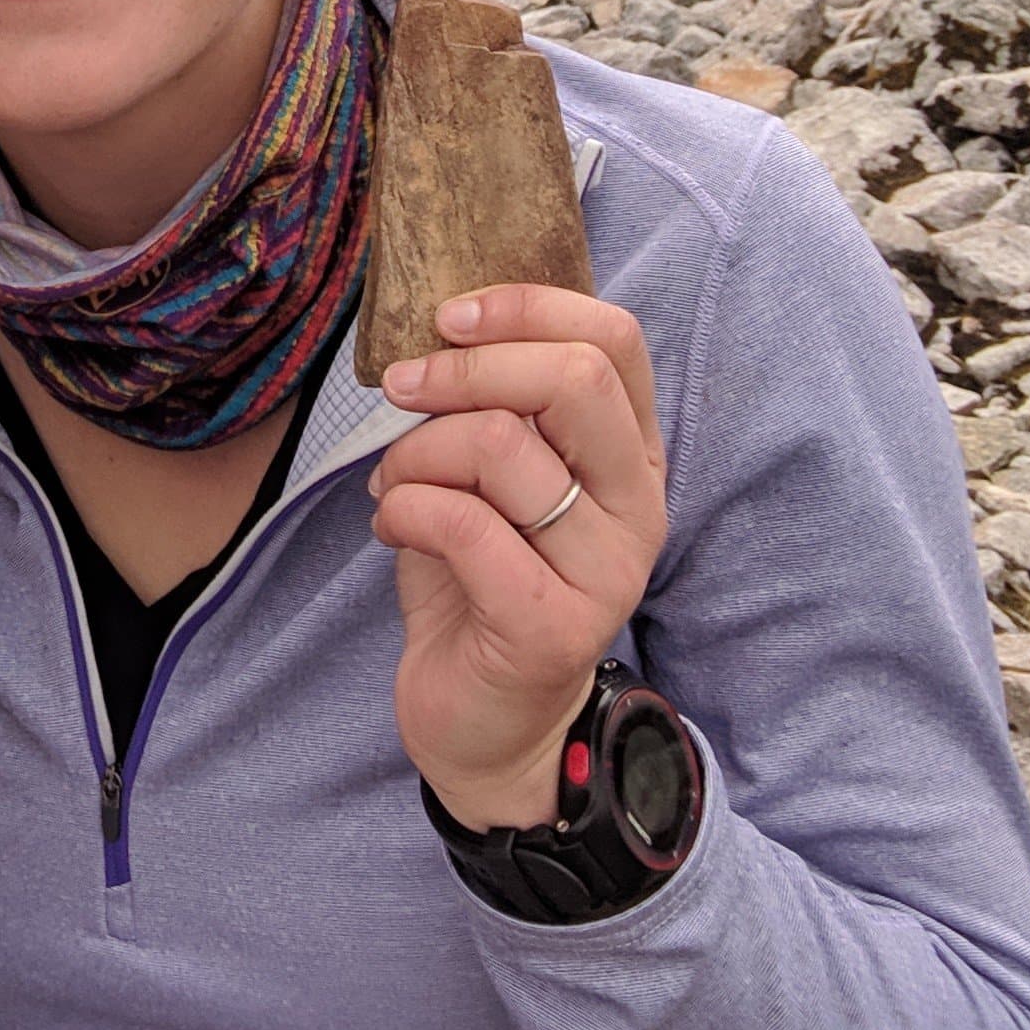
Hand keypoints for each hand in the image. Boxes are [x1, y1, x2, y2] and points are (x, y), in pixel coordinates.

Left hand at [370, 285, 668, 830]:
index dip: (527, 308)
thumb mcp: (495, 478)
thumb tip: (446, 327)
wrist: (485, 721)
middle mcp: (637, 506)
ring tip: (393, 486)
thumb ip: (497, 407)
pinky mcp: (552, 626)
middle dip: (464, 371)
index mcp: (631, 455)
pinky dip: (402, 508)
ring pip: (499, 445)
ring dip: (414, 453)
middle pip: (572, 379)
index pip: (614, 339)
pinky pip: (461, 523)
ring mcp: (605, 570)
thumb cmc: (481, 579)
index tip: (447, 320)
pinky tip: (392, 528)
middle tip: (403, 391)